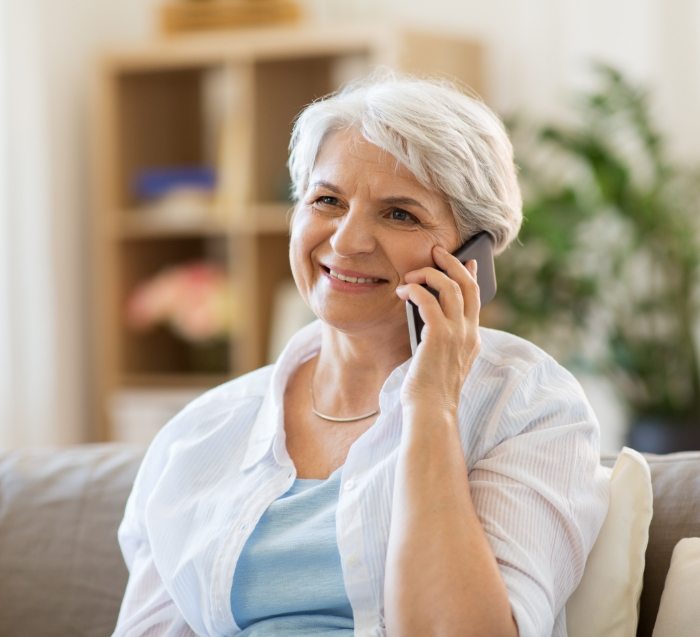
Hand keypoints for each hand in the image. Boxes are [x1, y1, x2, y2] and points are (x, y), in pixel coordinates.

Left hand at [396, 245, 480, 417]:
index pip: (476, 299)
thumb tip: (427, 312)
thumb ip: (442, 338)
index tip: (468, 261)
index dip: (471, 276)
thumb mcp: (441, 360)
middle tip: (436, 251)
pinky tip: (403, 292)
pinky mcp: (439, 336)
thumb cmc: (429, 390)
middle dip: (452, 263)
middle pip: (467, 285)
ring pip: (450, 287)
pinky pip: (428, 300)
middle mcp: (469, 333)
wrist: (431, 412)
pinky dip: (415, 290)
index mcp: (472, 339)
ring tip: (411, 275)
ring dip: (429, 274)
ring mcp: (457, 334)